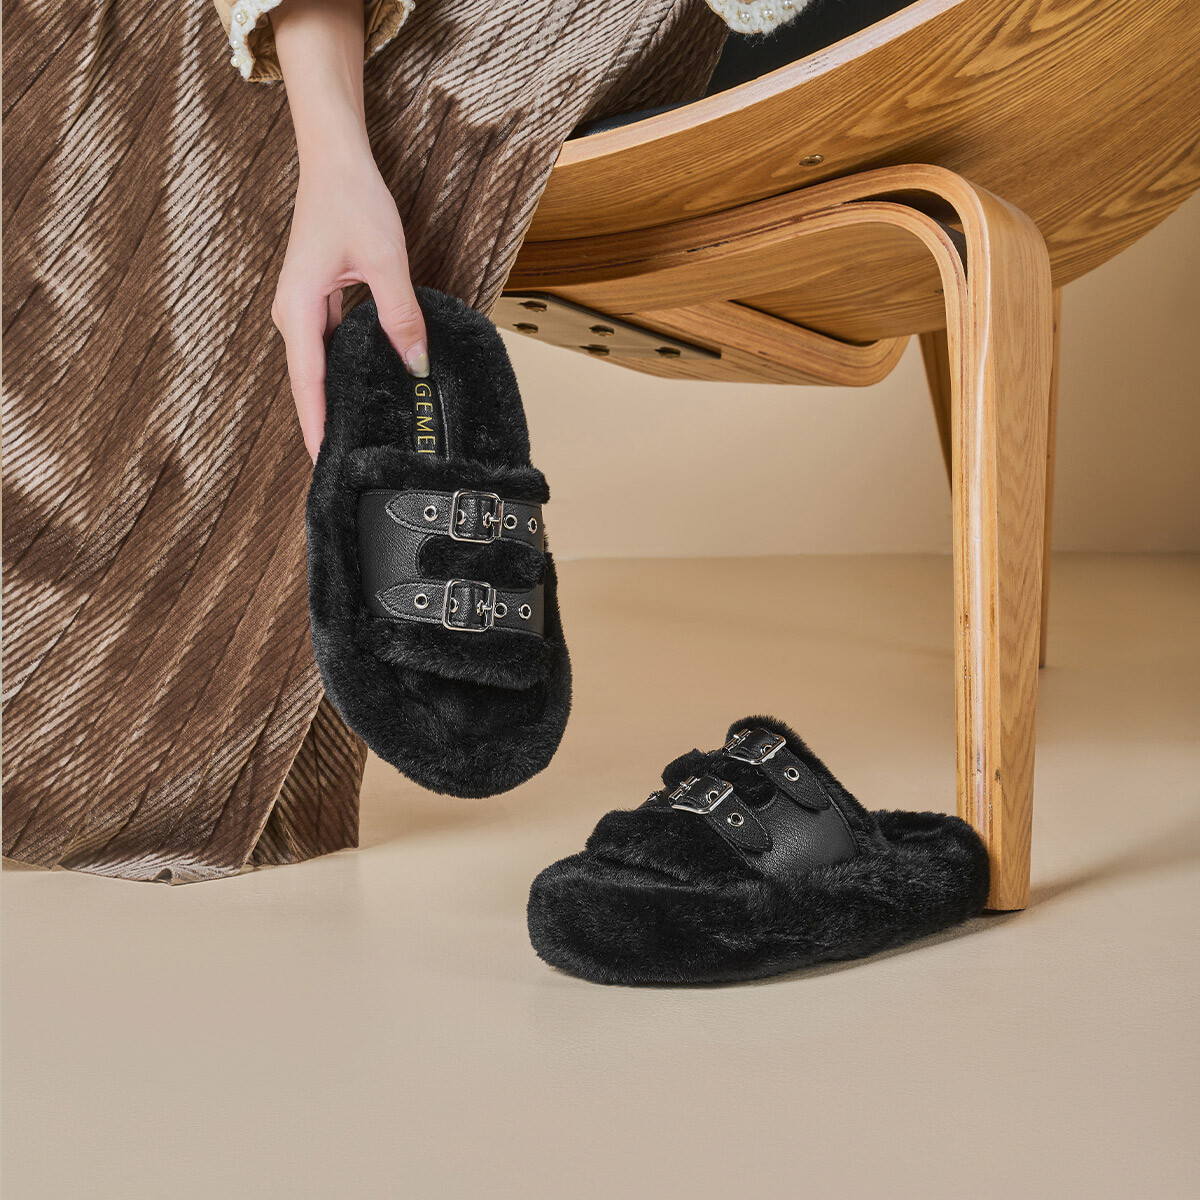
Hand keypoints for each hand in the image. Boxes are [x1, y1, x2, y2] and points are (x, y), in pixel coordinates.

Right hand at [273, 142, 427, 460]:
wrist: (333, 158)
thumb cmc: (351, 200)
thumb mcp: (384, 260)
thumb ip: (401, 314)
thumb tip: (417, 362)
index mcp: (298, 311)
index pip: (308, 386)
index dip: (317, 429)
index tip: (324, 467)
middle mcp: (293, 315)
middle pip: (308, 385)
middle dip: (323, 425)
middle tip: (344, 469)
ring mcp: (303, 308)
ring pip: (318, 369)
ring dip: (332, 402)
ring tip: (354, 439)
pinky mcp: (317, 301)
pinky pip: (328, 349)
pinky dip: (341, 373)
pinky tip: (363, 390)